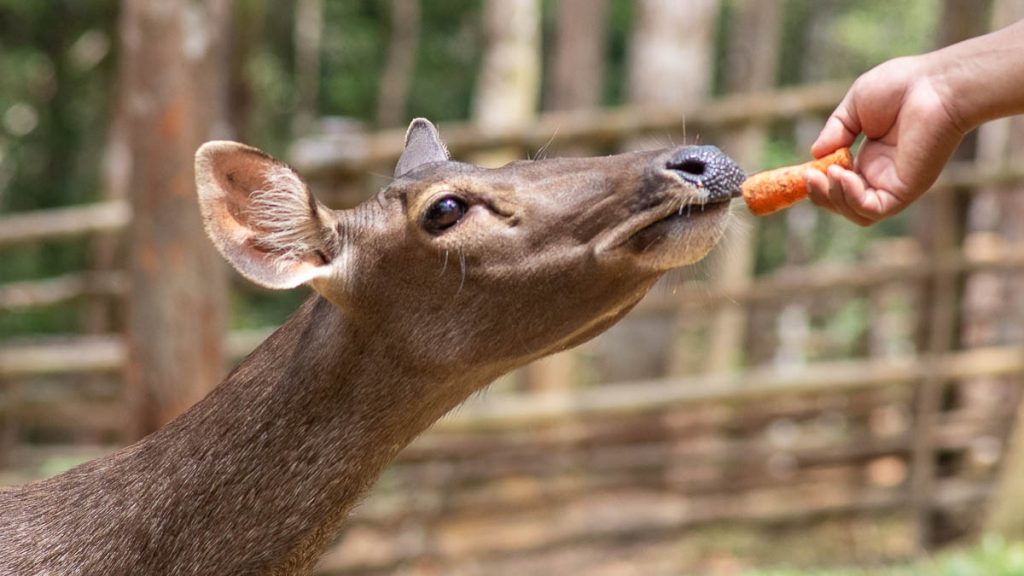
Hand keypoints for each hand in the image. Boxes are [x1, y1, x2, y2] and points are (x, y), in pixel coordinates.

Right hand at [805, 55, 968, 225]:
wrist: (934, 84)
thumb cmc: (902, 86)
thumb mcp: (855, 106)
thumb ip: (836, 131)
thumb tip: (815, 154)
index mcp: (872, 157)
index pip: (840, 183)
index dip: (819, 182)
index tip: (802, 172)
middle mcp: (883, 175)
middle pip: (844, 203)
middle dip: (821, 195)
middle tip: (808, 176)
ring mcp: (894, 185)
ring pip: (856, 213)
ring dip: (833, 198)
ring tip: (825, 174)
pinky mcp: (905, 191)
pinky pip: (872, 209)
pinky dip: (851, 197)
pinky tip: (843, 175)